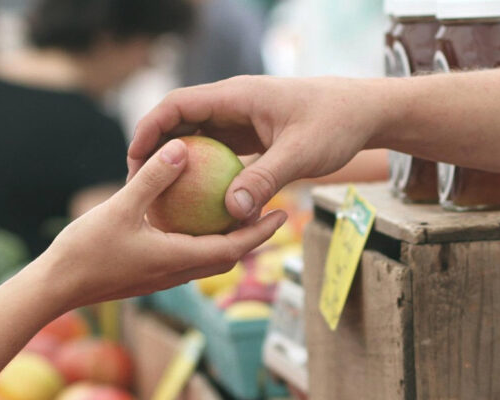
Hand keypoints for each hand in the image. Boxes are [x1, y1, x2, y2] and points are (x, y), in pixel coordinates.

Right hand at [35, 139, 287, 310]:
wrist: (54, 288)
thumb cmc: (85, 251)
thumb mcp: (120, 207)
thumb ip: (153, 179)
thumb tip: (181, 148)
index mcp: (178, 259)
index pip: (233, 248)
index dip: (260, 232)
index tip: (282, 213)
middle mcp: (176, 272)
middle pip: (227, 256)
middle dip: (251, 236)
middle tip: (270, 210)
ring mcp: (162, 276)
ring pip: (206, 258)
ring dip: (226, 238)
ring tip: (237, 210)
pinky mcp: (148, 273)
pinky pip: (185, 255)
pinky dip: (199, 238)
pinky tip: (190, 216)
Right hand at [129, 76, 393, 220]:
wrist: (365, 112)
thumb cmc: (336, 124)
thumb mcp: (301, 154)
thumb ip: (265, 179)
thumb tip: (231, 212)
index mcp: (236, 96)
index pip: (178, 105)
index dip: (150, 129)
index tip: (134, 160)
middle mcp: (234, 104)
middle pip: (180, 121)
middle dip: (156, 150)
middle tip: (139, 186)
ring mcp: (242, 119)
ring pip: (198, 138)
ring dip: (179, 163)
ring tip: (160, 198)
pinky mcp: (252, 135)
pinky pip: (218, 152)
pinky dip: (205, 172)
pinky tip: (199, 203)